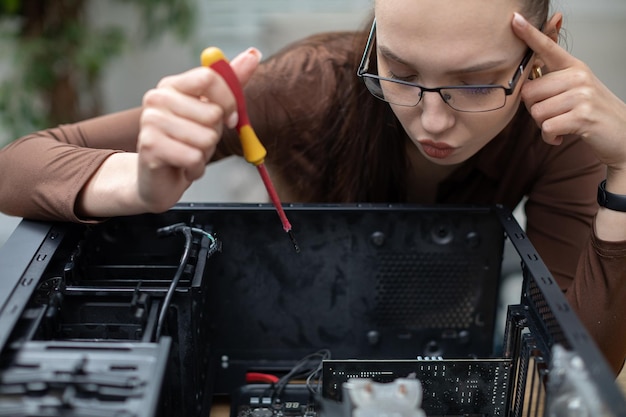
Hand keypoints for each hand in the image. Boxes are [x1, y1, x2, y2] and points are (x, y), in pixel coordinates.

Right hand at [136, 47, 261, 211]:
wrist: (159, 180)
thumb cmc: (188, 142)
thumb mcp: (213, 111)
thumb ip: (232, 83)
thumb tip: (254, 54)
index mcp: (173, 85)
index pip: (211, 78)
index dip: (229, 101)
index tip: (230, 119)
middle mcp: (157, 98)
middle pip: (213, 113)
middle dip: (214, 135)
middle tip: (197, 142)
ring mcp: (150, 121)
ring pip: (206, 138)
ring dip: (204, 154)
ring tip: (188, 155)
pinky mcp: (150, 147)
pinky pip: (195, 158)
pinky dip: (195, 169)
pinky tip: (182, 168)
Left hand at [512, 13, 625, 176]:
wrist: (622, 133)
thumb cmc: (591, 110)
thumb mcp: (575, 86)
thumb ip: (553, 74)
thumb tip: (539, 55)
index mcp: (573, 66)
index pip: (547, 47)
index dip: (530, 34)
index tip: (515, 20)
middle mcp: (577, 76)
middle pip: (528, 92)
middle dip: (534, 109)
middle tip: (554, 113)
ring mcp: (581, 95)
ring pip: (536, 112)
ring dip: (543, 125)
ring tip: (561, 123)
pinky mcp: (582, 115)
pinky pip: (546, 128)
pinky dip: (549, 137)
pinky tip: (561, 135)